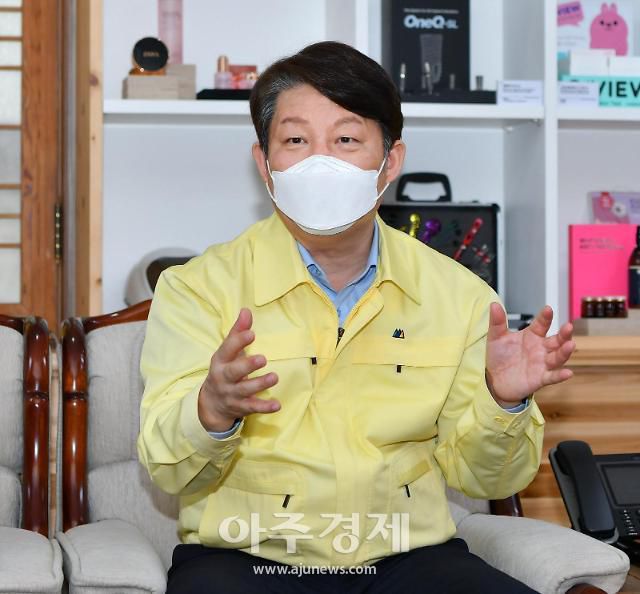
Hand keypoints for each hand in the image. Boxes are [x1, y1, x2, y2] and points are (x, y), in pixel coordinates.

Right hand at [198, 308, 279, 431]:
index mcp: (221, 361)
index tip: (251, 334)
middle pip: (234, 372)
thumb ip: (238, 332)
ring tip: (274, 377)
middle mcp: (224, 378)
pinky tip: (277, 405)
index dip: (238, 342)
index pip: (227, 350)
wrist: (211, 403)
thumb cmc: (224, 369)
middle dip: (247, 366)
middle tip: (263, 359)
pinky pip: (252, 408)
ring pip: (245, 390)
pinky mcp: (240, 407)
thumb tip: (246, 310)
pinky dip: (264, 407)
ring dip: (260, 384)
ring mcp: (232, 394)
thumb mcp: (227, 352)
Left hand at [485, 304, 574, 407]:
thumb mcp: (496, 338)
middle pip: (556, 340)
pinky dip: (560, 375)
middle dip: (563, 334)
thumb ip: (497, 322)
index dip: (545, 317)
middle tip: (568, 326)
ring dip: (565, 352)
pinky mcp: (540, 379)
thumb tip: (494, 304)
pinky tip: (568, 373)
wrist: (494, 379)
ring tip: (571, 345)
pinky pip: (552, 377)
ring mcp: (542, 364)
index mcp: (532, 335)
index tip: (548, 309)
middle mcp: (541, 348)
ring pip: (557, 357)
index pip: (541, 324)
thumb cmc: (500, 356)